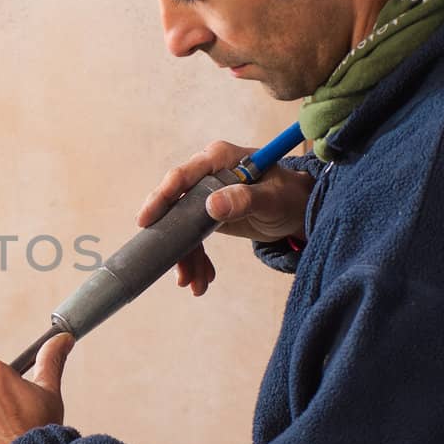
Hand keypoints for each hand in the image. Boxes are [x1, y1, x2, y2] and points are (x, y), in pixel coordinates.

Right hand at [134, 139, 313, 296]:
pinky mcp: (205, 215)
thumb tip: (212, 205)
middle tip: (177, 269)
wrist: (297, 210)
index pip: (182, 176)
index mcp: (219, 159)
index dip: (162, 197)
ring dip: (186, 257)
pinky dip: (196, 259)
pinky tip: (203, 278)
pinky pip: (192, 238)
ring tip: (194, 283)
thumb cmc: (289, 196)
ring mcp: (203, 196)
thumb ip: (245, 199)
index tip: (146, 220)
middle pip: (175, 206)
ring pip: (181, 227)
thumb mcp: (272, 199)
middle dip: (175, 240)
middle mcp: (206, 175)